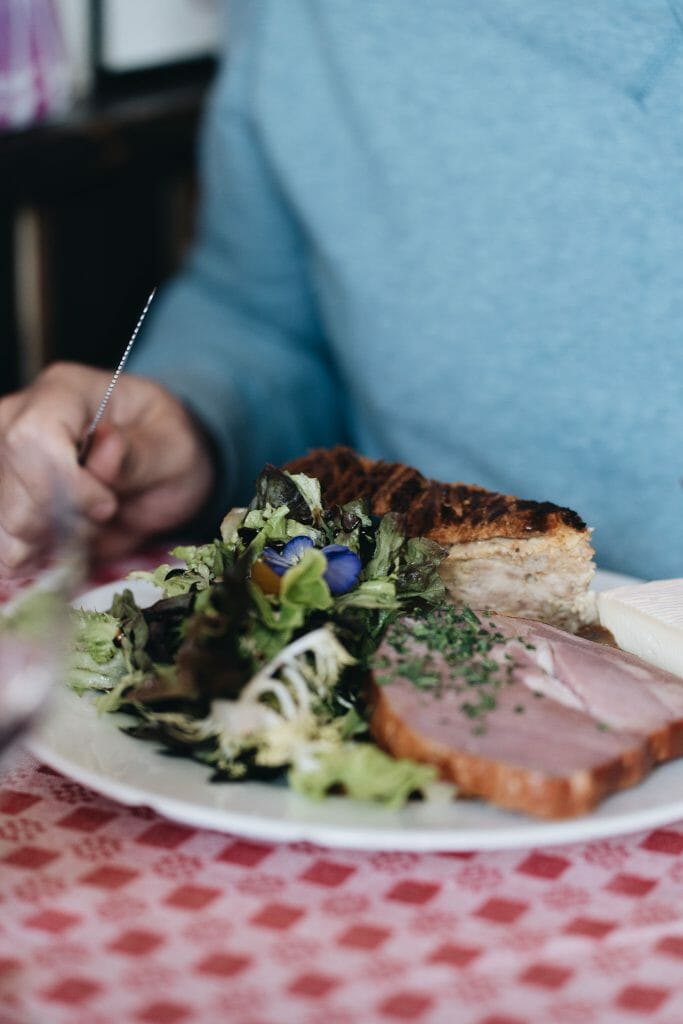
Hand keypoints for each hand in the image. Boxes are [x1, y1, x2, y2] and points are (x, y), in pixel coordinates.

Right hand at [0, 362, 214, 574]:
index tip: (108, 506)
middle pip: (12, 488)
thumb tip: (105, 450)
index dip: (67, 484)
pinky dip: (35, 557)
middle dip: (61, 523)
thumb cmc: (166, 448)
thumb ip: (140, 455)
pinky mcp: (3, 497)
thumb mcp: (174, 450)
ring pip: (4, 524)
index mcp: (64, 390)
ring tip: (88, 529)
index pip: (34, 437)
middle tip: (105, 518)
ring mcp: (2, 459)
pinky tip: (64, 546)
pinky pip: (4, 545)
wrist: (158, 468)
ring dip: (48, 544)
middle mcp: (18, 418)